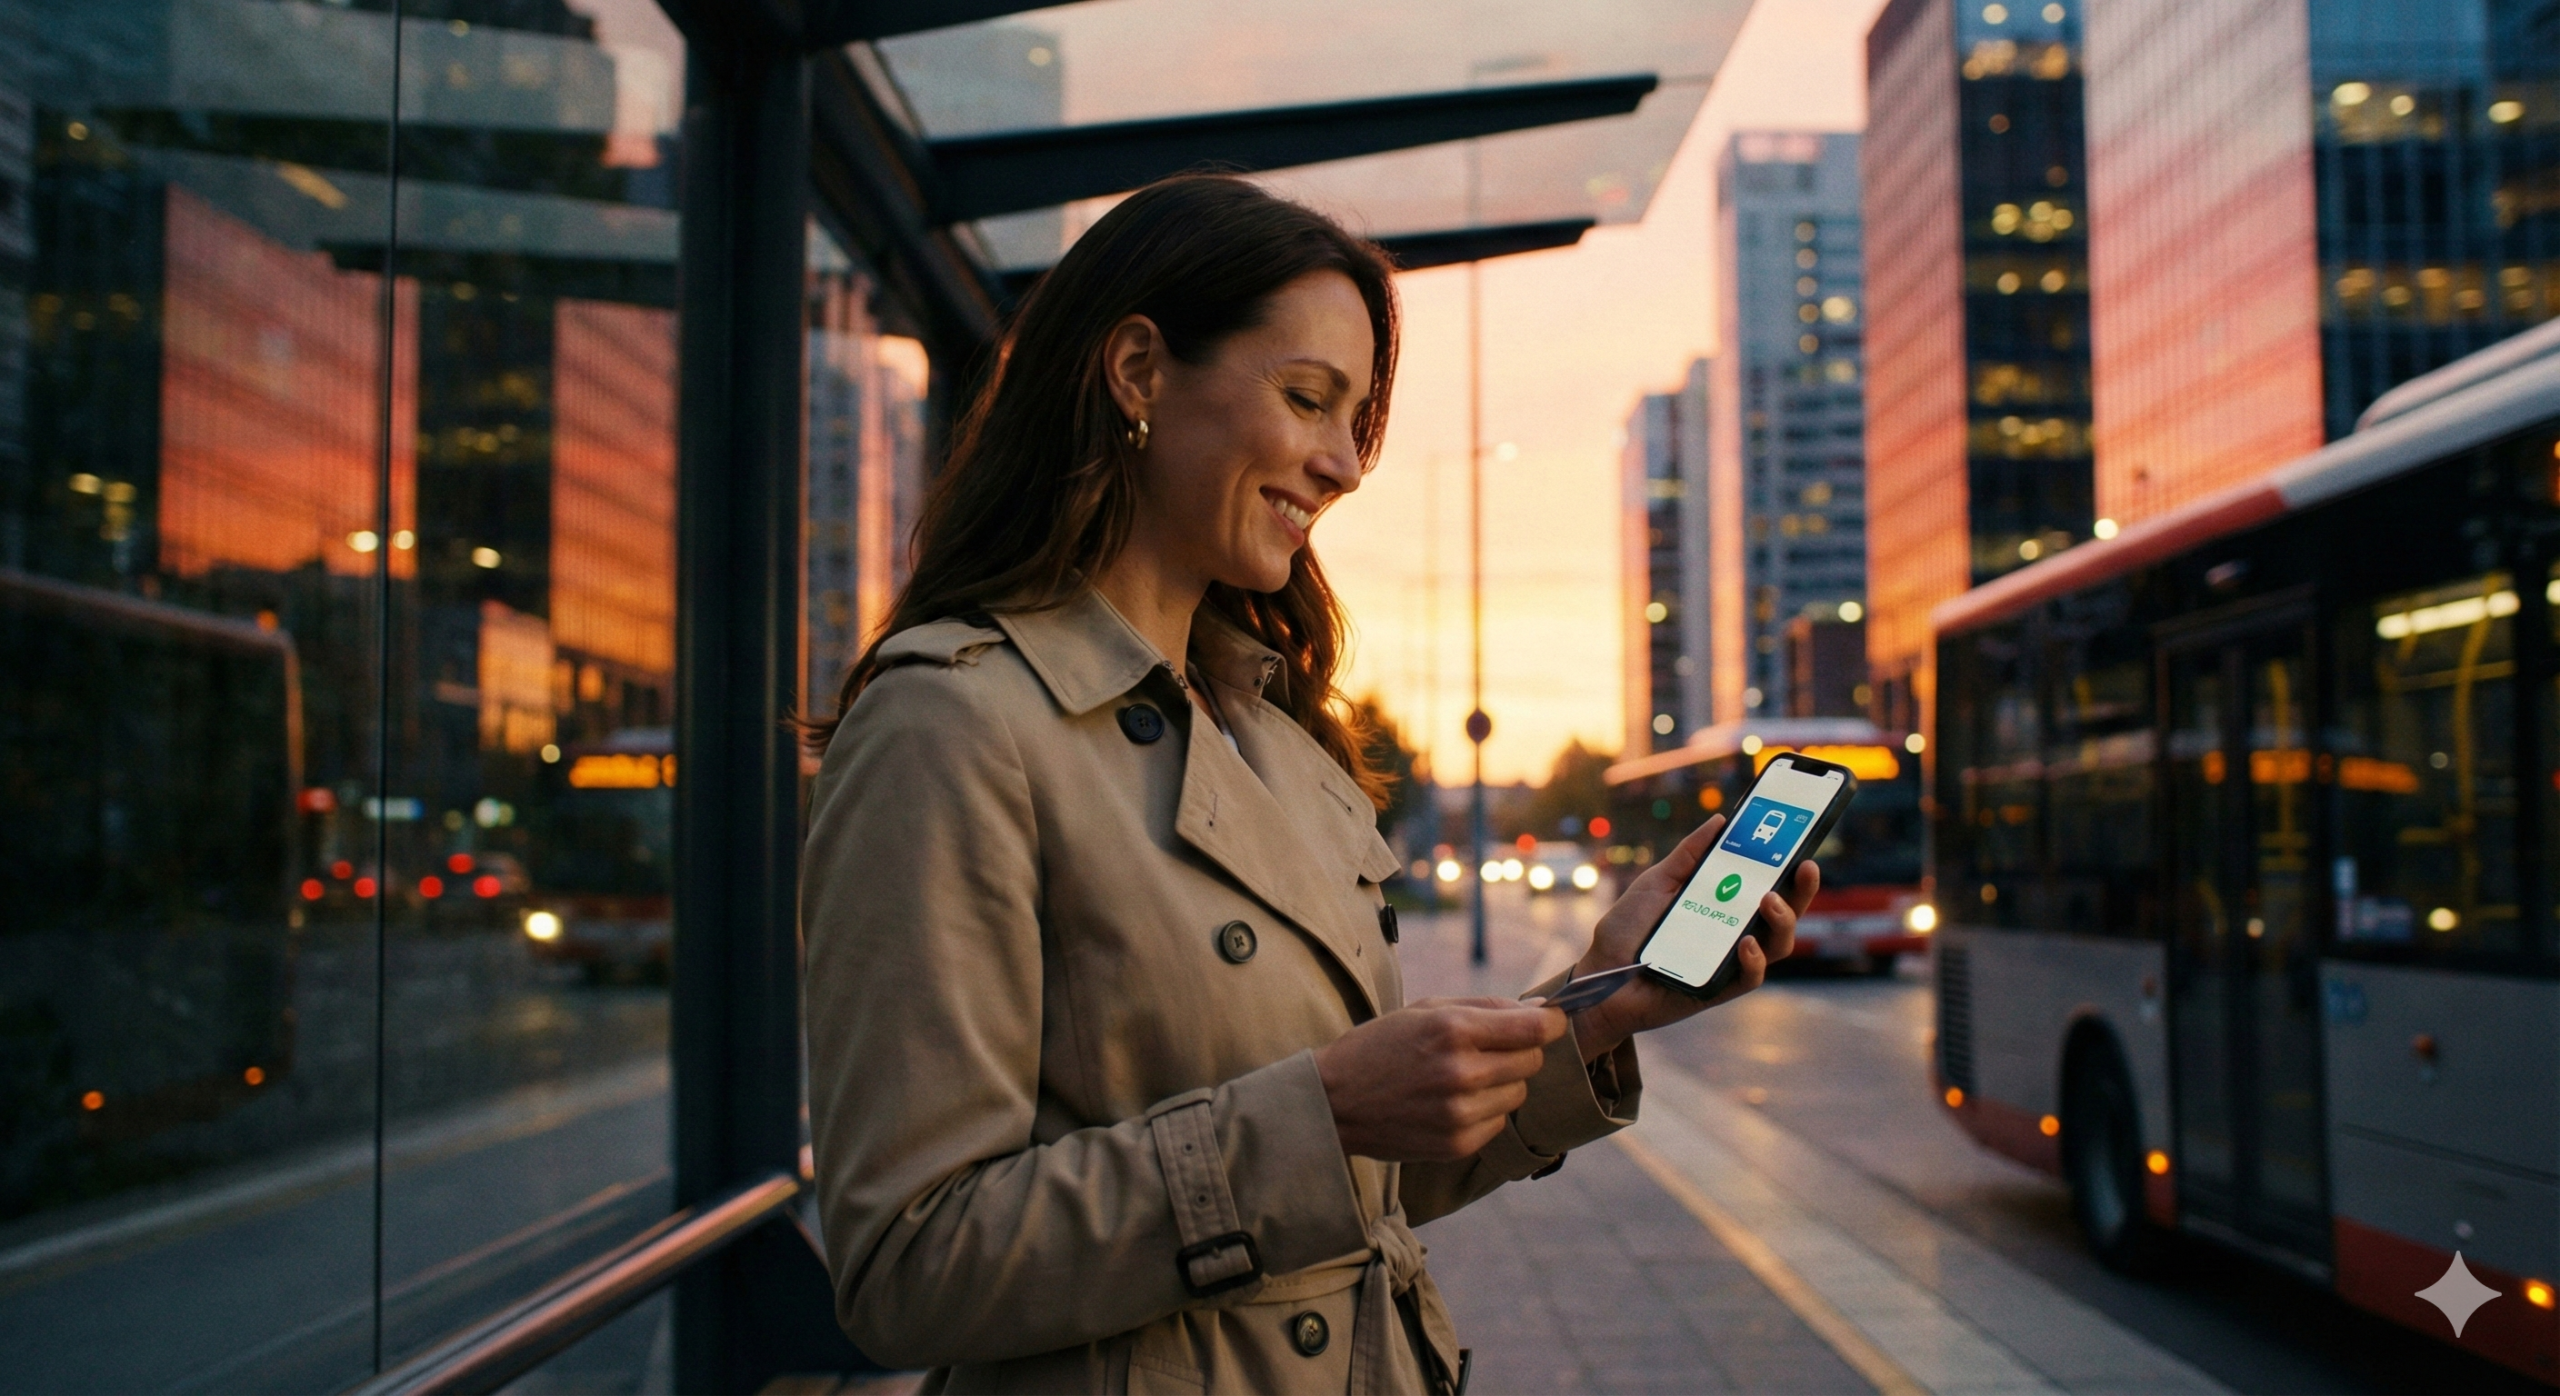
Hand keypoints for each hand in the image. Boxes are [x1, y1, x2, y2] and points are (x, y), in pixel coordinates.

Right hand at [1314, 998, 1567, 1161]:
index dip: (1549, 1022)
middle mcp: (1461, 1073)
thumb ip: (1487, 1007)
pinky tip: (1452, 1103)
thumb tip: (1542, 1010)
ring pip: (1518, 1093)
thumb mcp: (1427, 1009)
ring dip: (1501, 1083)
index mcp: (1453, 1030)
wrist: (1334, 1101)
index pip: (1535, 1028)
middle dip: (1520, 1051)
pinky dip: (1485, 1111)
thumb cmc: (1381, 1046)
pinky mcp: (1457, 1144)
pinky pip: (1498, 1122)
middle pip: (1532, 1061)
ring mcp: (1460, 1113)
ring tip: (1463, 1078)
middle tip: (1489, 1049)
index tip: (1546, 1021)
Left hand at [1558, 816, 1818, 1062]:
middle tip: (1804, 867)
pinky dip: (1753, 959)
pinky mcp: (1719, 989)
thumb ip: (1688, 856)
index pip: (1768, 885)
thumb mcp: (1657, 883)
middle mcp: (1733, 933)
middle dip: (1801, 891)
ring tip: (1769, 900)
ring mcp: (1729, 962)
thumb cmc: (1627, 931)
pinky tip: (1745, 943)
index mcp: (1724, 906)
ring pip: (1777, 945)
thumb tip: (1721, 822)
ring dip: (1782, 921)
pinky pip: (1750, 977)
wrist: (1599, 976)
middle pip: (1784, 914)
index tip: (1803, 843)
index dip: (1791, 868)